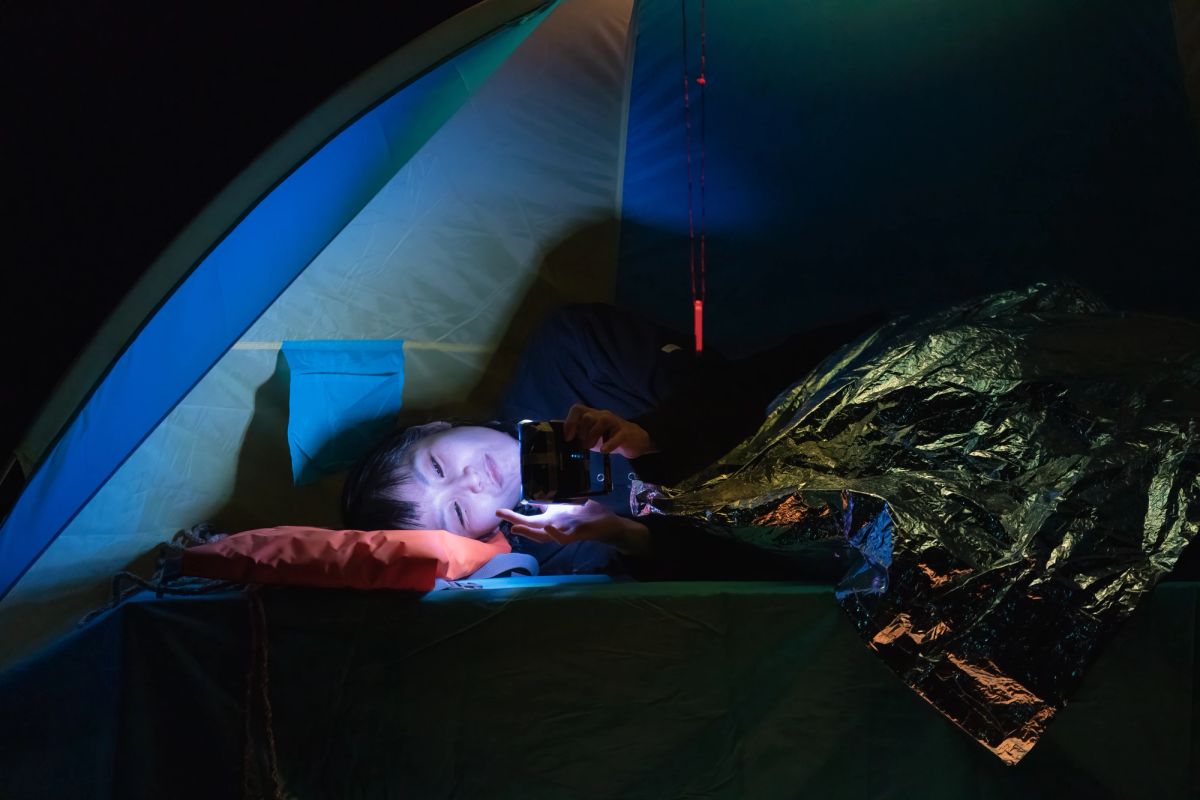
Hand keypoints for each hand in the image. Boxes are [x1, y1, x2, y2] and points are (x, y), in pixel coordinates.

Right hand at [496, 501, 649, 554]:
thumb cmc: (586, 515)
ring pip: (544, 535)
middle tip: (500, 514)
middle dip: (515, 521)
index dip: (513, 516)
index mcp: (552, 519)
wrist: (607, 525)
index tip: (497, 511)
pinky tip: (548, 526)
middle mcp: (555, 527)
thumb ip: (549, 504)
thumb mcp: (565, 506)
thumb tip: (534, 497)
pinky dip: (555, 533)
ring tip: (516, 527)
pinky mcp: (578, 535)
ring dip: (530, 532)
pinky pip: (564, 537)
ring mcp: (565, 531)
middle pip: (532, 527)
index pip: (529, 519)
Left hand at [563, 404, 657, 458]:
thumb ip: (578, 434)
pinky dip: (609, 444)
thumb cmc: (608, 438)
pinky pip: (617, 435)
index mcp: (592, 415)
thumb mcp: (591, 436)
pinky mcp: (625, 433)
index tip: (568, 437)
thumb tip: (560, 439)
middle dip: (582, 431)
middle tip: (583, 444)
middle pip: (588, 416)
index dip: (570, 422)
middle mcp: (602, 415)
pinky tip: (604, 450)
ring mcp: (615, 422)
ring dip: (593, 436)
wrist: (634, 440)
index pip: (577, 409)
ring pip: (602, 421)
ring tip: (591, 447)